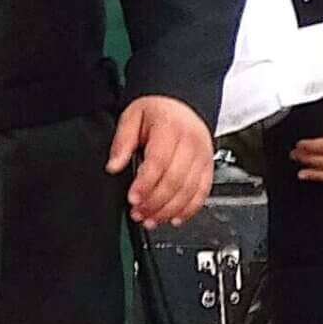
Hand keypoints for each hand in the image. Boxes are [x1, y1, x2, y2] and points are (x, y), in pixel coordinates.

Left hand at [110, 95, 215, 228]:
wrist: (181, 103)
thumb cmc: (157, 110)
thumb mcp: (132, 117)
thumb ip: (122, 142)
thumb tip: (113, 166)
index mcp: (171, 128)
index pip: (159, 162)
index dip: (145, 184)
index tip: (132, 198)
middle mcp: (191, 143)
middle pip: (175, 180)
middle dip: (154, 202)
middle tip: (137, 213)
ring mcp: (203, 157)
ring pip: (189, 191)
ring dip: (169, 210)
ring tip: (150, 219)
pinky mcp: (209, 168)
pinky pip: (202, 193)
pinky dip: (189, 209)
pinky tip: (173, 218)